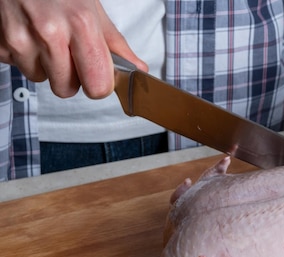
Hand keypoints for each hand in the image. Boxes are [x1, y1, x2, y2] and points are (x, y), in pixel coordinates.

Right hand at [0, 0, 145, 97]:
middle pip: (66, 90)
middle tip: (67, 53)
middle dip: (69, 78)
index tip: (96, 75)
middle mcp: (50, 32)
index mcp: (81, 25)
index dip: (98, 85)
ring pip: (40, 79)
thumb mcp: (92, 9)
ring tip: (45, 38)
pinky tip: (28, 33)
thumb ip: (115, 44)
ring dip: (45, 65)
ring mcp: (20, 38)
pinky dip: (24, 55)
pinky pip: (17, 66)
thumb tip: (138, 70)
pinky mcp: (1, 43)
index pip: (97, 86)